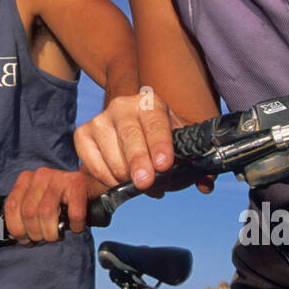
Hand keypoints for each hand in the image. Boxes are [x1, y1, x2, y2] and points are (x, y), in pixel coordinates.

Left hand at [4, 167, 90, 244]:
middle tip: (45, 237)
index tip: (25, 239)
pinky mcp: (78, 184)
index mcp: (26, 179)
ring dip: (52, 233)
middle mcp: (40, 175)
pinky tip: (75, 227)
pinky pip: (74, 214)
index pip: (11, 206)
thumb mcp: (39, 201)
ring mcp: (59, 178)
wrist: (92, 184)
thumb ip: (27, 215)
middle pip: (29, 212)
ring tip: (58, 235)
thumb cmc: (63, 199)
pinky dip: (75, 227)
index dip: (16, 228)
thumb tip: (21, 238)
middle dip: (36, 233)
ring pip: (47, 213)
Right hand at [75, 92, 213, 195]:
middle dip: (138, 161)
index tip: (165, 165)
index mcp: (150, 103)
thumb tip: (206, 184)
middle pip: (129, 135)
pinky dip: (104, 176)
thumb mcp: (178, 143)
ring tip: (140, 184)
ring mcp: (100, 119)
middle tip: (146, 183)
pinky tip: (119, 180)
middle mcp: (123, 106)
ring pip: (110, 152)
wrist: (128, 124)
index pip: (155, 122)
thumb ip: (195, 163)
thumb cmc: (157, 138)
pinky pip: (90, 160)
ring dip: (124, 176)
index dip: (160, 144)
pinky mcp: (83, 134)